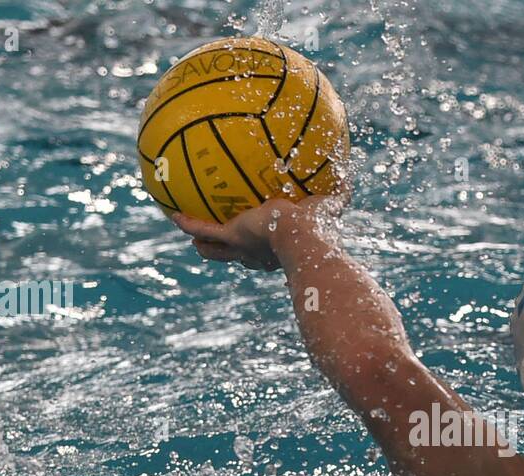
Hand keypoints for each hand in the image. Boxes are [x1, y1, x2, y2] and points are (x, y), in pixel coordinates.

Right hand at [172, 190, 348, 271]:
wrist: (305, 240)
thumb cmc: (321, 228)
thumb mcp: (331, 204)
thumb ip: (339, 190)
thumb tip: (351, 174)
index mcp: (279, 248)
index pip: (268, 248)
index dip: (262, 244)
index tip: (261, 234)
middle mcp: (259, 252)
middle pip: (238, 254)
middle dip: (228, 249)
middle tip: (219, 237)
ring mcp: (243, 247)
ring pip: (216, 250)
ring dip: (203, 243)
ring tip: (188, 231)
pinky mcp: (232, 236)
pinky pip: (203, 229)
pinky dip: (188, 223)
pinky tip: (173, 214)